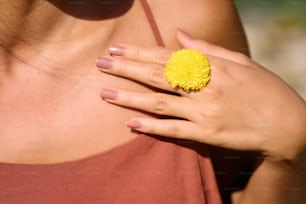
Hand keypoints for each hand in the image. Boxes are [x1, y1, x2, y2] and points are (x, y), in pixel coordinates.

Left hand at [97, 30, 305, 161]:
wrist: (287, 126)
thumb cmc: (265, 90)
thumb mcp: (241, 61)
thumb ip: (207, 49)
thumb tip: (180, 36)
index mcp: (213, 67)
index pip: (167, 57)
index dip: (140, 53)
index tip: (117, 49)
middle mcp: (205, 88)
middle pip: (157, 76)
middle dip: (126, 69)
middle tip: (101, 63)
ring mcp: (205, 113)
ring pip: (159, 103)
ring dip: (130, 97)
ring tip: (105, 93)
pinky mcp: (207, 135)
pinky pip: (174, 131)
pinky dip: (151, 127)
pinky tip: (130, 124)